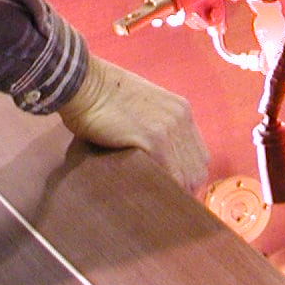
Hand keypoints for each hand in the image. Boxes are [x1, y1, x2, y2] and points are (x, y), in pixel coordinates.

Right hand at [57, 56, 209, 191]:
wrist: (84, 83)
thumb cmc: (103, 96)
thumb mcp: (142, 107)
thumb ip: (156, 127)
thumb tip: (158, 159)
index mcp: (181, 110)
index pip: (200, 157)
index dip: (187, 176)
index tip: (171, 188)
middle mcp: (181, 119)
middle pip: (197, 171)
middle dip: (182, 190)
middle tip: (160, 200)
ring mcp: (168, 129)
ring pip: (186, 177)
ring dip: (171, 192)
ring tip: (152, 201)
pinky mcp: (152, 139)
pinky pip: (169, 176)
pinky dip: (160, 189)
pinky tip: (145, 195)